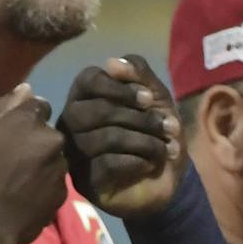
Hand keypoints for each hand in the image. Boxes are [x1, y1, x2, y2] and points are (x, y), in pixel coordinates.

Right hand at [0, 84, 66, 243]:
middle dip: (35, 143)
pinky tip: (24, 198)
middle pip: (48, 134)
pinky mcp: (64, 192)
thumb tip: (25, 89)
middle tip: (12, 162)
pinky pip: (54, 183)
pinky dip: (43, 187)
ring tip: (17, 183)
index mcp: (29, 119)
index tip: (13, 134)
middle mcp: (53, 138)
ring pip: (53, 159)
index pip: (39, 105)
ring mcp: (61, 166)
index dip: (26, 119)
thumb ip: (1, 108)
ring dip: (41, 165)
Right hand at [59, 56, 185, 217]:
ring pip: (105, 138)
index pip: (88, 80)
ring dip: (145, 141)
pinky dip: (138, 161)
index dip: (120, 87)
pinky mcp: (85, 181)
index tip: (148, 98)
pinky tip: (149, 165)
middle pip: (95, 111)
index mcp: (86, 97)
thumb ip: (139, 74)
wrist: (169, 179)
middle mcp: (73, 123)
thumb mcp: (156, 98)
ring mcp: (75, 153)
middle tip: (168, 126)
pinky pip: (108, 164)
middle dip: (138, 118)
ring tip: (166, 148)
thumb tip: (111, 62)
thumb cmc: (155, 132)